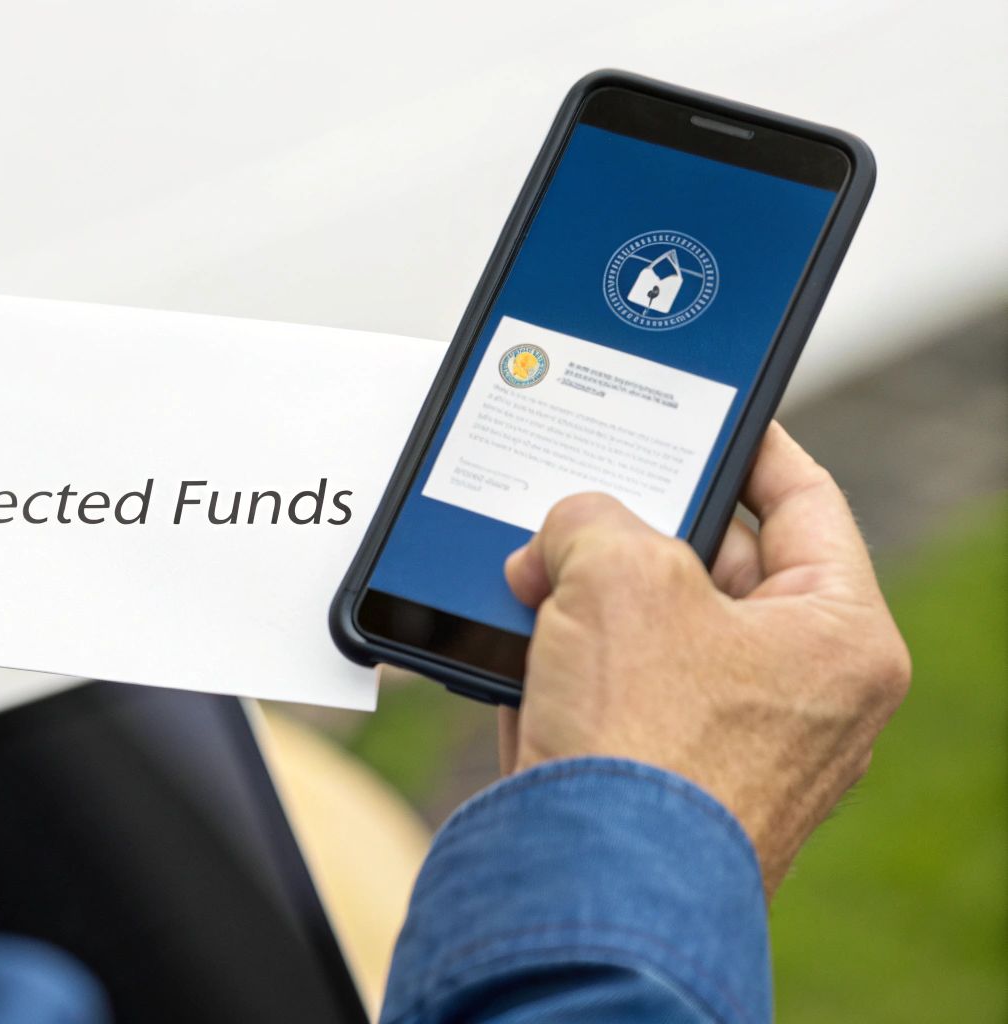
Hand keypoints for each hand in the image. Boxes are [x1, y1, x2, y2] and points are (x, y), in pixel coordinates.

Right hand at [497, 423, 910, 895]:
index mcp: (842, 637)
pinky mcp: (664, 789)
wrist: (591, 884)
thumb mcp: (616, 573)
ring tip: (528, 582)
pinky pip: (616, 702)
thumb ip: (593, 518)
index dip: (751, 441)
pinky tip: (516, 655)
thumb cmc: (645, 741)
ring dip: (585, 605)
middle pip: (717, 571)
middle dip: (630, 536)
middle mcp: (806, 699)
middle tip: (579, 506)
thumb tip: (563, 537)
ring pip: (655, 638)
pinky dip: (567, 672)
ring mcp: (735, 750)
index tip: (711, 410)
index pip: (807, 502)